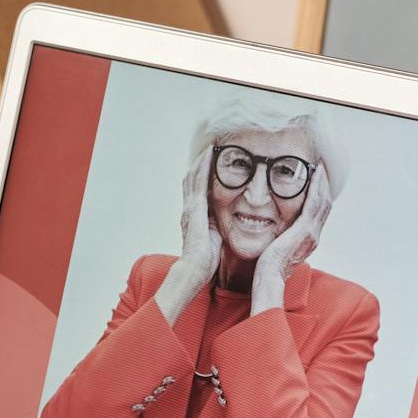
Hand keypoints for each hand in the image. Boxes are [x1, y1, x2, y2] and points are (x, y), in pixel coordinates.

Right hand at [155, 150, 218, 323]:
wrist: (193, 272)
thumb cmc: (205, 262)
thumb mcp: (214, 241)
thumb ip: (218, 229)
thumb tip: (228, 226)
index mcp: (194, 217)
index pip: (197, 190)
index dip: (202, 175)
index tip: (212, 162)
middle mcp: (189, 209)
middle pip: (192, 179)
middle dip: (200, 163)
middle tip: (211, 147)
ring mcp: (190, 208)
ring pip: (193, 176)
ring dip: (201, 160)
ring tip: (211, 145)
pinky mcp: (194, 209)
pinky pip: (198, 182)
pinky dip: (203, 166)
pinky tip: (210, 155)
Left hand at [252, 157, 336, 313]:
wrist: (268, 279)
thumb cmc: (267, 268)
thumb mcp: (276, 250)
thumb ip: (280, 239)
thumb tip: (274, 231)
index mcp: (308, 240)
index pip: (318, 213)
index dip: (319, 195)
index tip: (316, 179)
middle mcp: (314, 236)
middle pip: (325, 204)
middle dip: (323, 185)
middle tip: (320, 167)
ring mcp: (311, 233)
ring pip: (323, 201)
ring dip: (322, 182)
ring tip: (319, 166)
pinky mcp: (304, 230)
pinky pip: (314, 203)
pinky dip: (316, 187)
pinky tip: (314, 174)